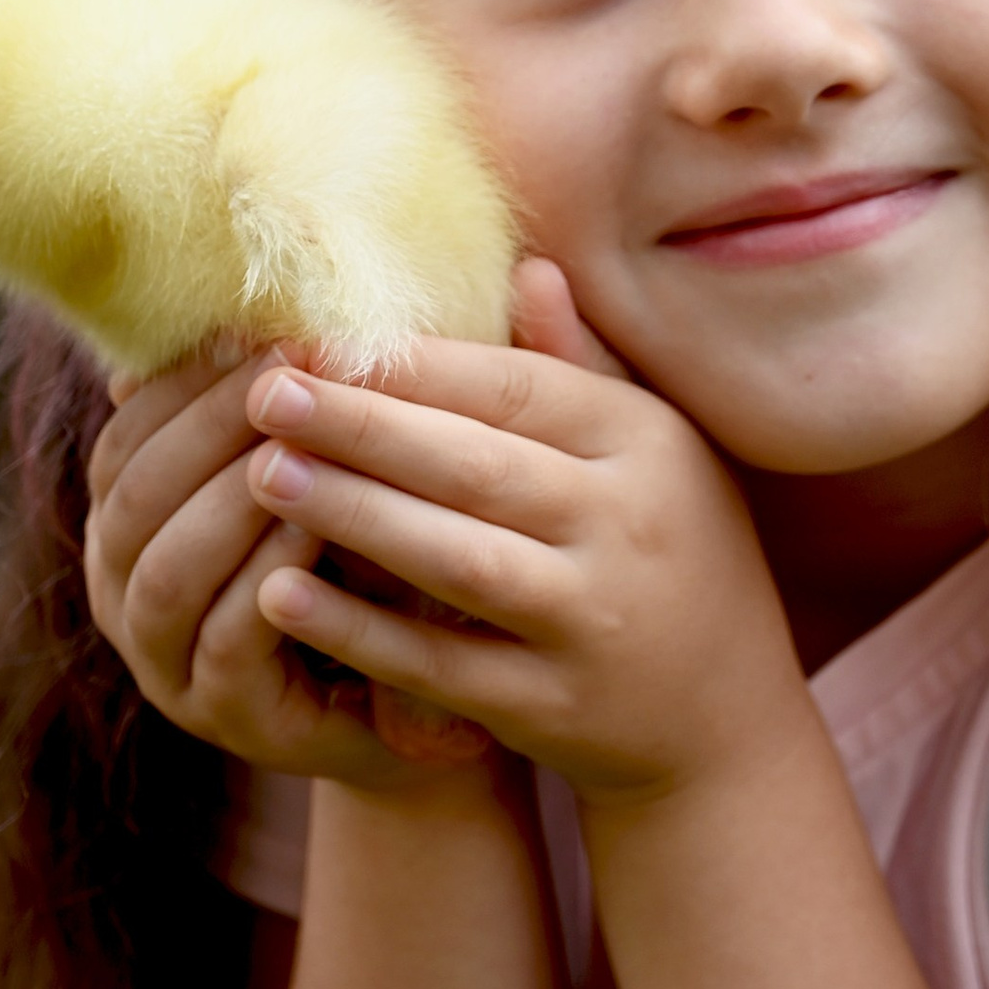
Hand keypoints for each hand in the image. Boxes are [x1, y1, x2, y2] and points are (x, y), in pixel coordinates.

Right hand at [86, 346, 498, 785]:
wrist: (433, 688)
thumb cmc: (393, 547)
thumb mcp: (367, 452)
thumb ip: (358, 373)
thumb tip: (396, 241)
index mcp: (135, 500)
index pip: (134, 420)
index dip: (194, 371)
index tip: (270, 322)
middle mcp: (122, 575)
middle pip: (136, 486)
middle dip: (211, 424)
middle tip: (290, 376)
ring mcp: (160, 653)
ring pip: (165, 563)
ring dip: (231, 499)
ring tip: (301, 449)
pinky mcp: (217, 712)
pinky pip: (224, 639)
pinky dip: (264, 582)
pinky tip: (319, 533)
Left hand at [242, 260, 818, 809]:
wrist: (725, 720)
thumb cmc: (671, 551)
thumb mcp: (656, 451)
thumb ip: (581, 368)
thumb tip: (528, 268)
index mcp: (647, 442)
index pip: (513, 388)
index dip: (408, 365)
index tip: (313, 339)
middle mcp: (626, 527)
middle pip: (474, 465)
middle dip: (361, 426)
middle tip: (265, 392)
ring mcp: (591, 623)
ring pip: (454, 559)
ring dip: (352, 514)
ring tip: (262, 474)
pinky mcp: (552, 708)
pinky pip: (440, 664)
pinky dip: (359, 629)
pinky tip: (280, 592)